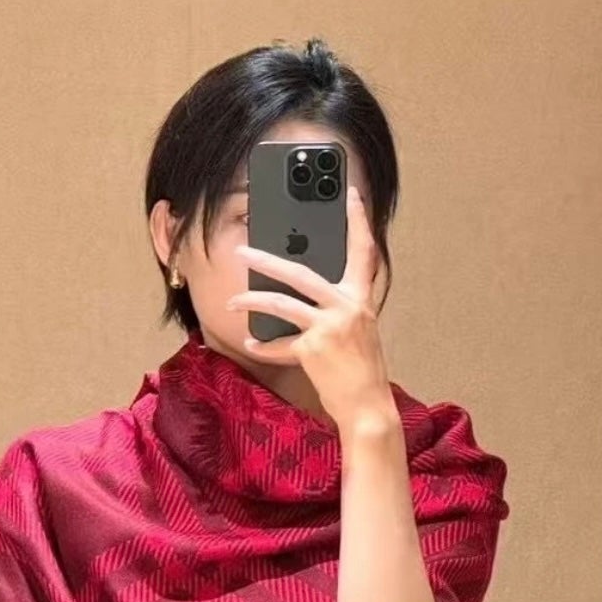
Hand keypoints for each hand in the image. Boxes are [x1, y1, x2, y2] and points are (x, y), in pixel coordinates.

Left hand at [224, 185, 391, 431]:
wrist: (367, 407)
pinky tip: (252, 343)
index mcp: (361, 300)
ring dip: (253, 300)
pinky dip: (264, 346)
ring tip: (234, 300)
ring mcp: (329, 328)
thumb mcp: (358, 333)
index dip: (358, 221)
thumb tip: (306, 297)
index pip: (364, 253)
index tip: (352, 195)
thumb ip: (339, 310)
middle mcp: (347, 308)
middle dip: (268, 260)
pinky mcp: (313, 350)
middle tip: (244, 249)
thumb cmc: (361, 372)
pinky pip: (280, 344)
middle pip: (301, 273)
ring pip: (282, 303)